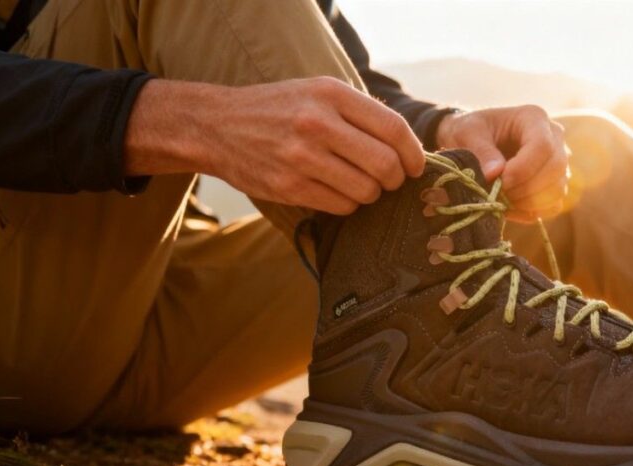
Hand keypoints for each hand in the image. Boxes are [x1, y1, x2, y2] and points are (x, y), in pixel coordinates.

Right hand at [125, 78, 424, 214]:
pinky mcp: (289, 186)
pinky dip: (349, 204)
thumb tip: (407, 147)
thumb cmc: (279, 109)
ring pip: (366, 190)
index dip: (413, 154)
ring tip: (360, 185)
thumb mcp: (317, 93)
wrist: (216, 125)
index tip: (415, 166)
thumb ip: (359, 113)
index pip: (394, 129)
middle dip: (395, 179)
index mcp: (331, 94)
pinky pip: (342, 206)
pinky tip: (338, 192)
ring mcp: (301, 157)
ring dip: (371, 194)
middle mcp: (317, 123)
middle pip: (385, 164)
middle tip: (390, 180)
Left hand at [435, 106, 568, 221]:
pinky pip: (553, 205)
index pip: (543, 146)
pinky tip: (509, 208)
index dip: (524, 169)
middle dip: (526, 188)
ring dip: (529, 202)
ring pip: (558, 189)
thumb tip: (494, 174)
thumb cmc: (472, 130)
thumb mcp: (467, 133)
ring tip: (501, 201)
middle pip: (556, 169)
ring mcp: (558, 162)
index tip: (500, 182)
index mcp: (534, 118)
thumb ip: (480, 151)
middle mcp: (554, 138)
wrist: (475, 139)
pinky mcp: (554, 184)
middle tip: (498, 195)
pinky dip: (532, 212)